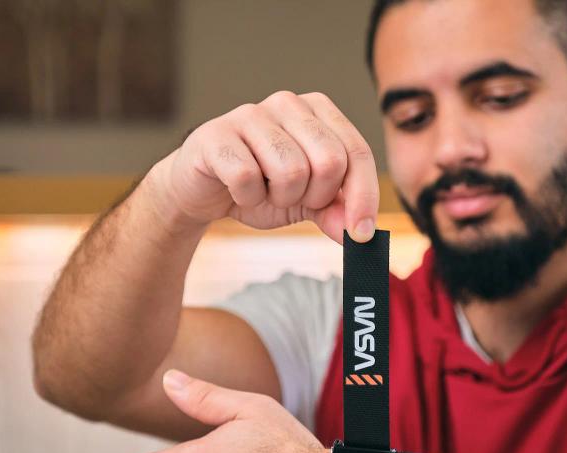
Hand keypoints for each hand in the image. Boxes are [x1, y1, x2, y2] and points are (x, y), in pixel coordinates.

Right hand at [148, 90, 379, 243]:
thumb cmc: (260, 188)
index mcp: (318, 111)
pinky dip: (247, 198)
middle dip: (315, 197)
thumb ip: (335, 212)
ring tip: (263, 191)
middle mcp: (287, 103)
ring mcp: (249, 114)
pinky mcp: (215, 134)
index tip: (361, 235)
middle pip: (330, 161)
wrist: (202, 191)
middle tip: (294, 199)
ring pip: (291, 171)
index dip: (364, 197)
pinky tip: (238, 191)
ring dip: (279, 198)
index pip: (357, 153)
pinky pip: (247, 178)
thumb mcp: (306, 202)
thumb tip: (360, 233)